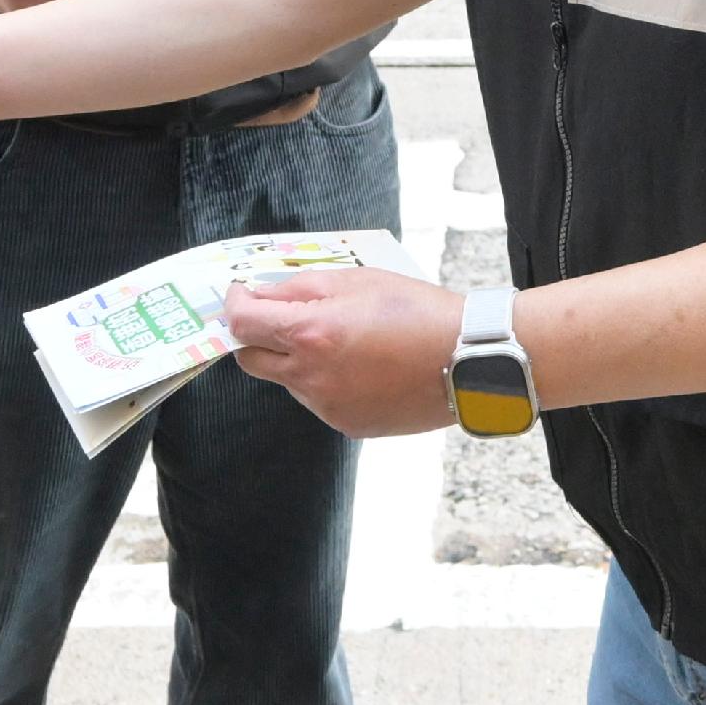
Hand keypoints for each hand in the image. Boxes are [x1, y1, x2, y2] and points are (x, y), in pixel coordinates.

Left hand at [226, 271, 462, 437]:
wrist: (469, 359)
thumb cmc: (418, 312)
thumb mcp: (357, 280)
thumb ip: (300, 287)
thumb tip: (262, 295)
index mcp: (310, 334)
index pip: (243, 324)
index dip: (236, 305)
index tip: (241, 295)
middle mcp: (311, 377)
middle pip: (252, 360)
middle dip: (258, 336)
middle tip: (282, 317)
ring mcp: (327, 406)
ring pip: (289, 381)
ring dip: (300, 360)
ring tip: (347, 342)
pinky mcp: (347, 424)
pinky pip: (320, 400)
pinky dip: (328, 381)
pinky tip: (364, 366)